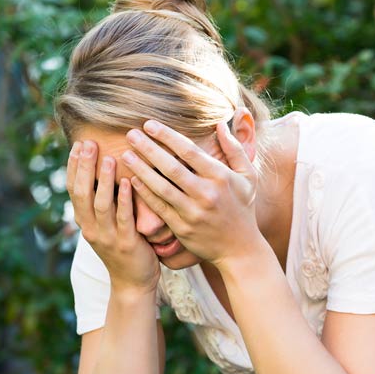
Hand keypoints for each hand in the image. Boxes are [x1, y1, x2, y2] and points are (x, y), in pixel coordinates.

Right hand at [67, 140, 160, 294]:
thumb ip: (102, 201)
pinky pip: (123, 219)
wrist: (133, 283)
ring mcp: (107, 237)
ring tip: (109, 158)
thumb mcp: (105, 223)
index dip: (73, 166)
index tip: (78, 144)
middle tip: (89, 143)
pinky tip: (127, 182)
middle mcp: (91, 228)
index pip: (73, 189)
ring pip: (101, 204)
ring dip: (104, 180)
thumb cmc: (122, 246)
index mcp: (84, 221)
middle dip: (84, 167)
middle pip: (82, 193)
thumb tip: (102, 169)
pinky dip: (124, 200)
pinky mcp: (126, 244)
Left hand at [121, 120, 262, 266]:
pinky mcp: (182, 228)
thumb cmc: (243, 207)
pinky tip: (132, 180)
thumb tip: (219, 124)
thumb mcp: (249, 176)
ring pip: (162, 187)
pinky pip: (160, 207)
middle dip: (149, 148)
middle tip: (130, 134)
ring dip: (141, 170)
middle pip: (172, 167)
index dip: (168, 136)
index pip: (190, 151)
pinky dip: (145, 193)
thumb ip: (235, 149)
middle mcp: (207, 194)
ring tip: (125, 155)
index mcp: (221, 177)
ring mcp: (193, 213)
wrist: (240, 249)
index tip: (150, 124)